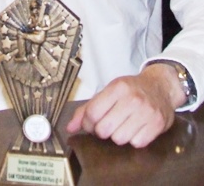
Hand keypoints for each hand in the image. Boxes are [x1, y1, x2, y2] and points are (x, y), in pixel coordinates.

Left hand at [66, 63, 185, 147]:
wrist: (160, 87)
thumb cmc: (132, 90)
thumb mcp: (108, 92)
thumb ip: (87, 109)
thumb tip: (70, 127)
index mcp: (118, 88)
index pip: (92, 113)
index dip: (87, 123)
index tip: (90, 123)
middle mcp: (132, 99)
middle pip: (104, 129)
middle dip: (101, 131)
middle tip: (106, 124)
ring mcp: (146, 112)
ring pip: (119, 139)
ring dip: (117, 135)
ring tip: (122, 125)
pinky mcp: (157, 125)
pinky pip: (136, 143)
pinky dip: (133, 139)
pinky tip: (135, 128)